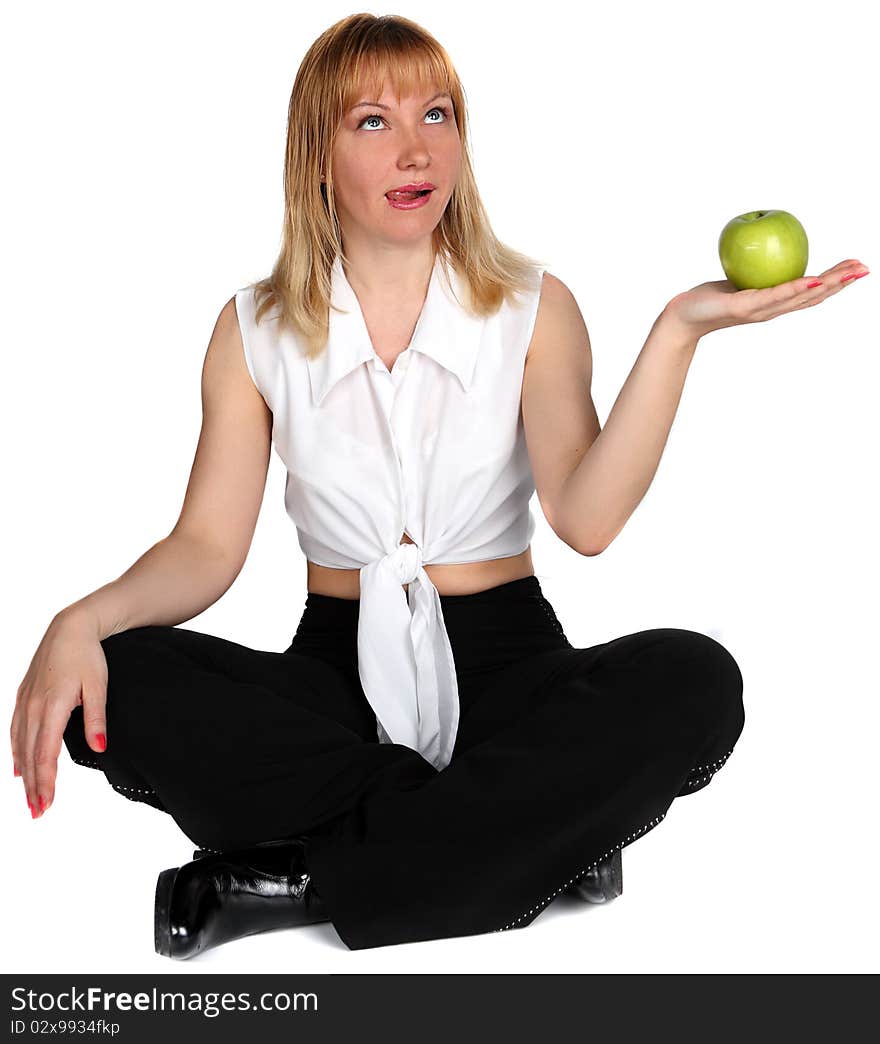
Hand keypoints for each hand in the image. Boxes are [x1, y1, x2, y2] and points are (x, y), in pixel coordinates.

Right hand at [10, 611, 108, 818]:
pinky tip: (18, 768)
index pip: (46, 752)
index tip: (46, 804)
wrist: (71, 628)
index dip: (45, 780)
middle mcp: (33, 706)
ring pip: (20, 745)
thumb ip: (97, 719)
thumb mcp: (99, 686)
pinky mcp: (23, 696)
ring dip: (24, 774)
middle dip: (33, 786)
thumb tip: (100, 749)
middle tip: (37, 812)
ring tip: (30, 798)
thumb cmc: (88, 656)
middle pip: (30, 755)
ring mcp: (25, 701)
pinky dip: (15, 752)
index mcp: (53, 706)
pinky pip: (15, 730)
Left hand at [663, 258, 869, 339]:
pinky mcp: (745, 308)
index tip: (857, 267)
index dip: (836, 281)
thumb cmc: (710, 297)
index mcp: (774, 303)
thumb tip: (771, 244)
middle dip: (841, 283)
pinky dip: (795, 289)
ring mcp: (760, 311)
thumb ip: (758, 268)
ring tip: (849, 273)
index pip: (811, 292)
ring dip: (828, 285)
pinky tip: (812, 279)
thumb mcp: (740, 279)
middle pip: (814, 296)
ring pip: (801, 297)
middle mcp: (772, 310)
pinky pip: (774, 296)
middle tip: (865, 268)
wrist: (684, 316)